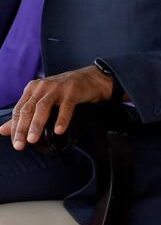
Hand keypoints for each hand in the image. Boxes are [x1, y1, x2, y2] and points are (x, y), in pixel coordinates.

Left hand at [0, 65, 114, 149]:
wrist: (89, 79)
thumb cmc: (63, 92)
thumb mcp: (41, 100)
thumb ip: (23, 115)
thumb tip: (2, 130)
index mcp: (32, 89)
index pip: (18, 110)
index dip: (15, 127)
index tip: (15, 143)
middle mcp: (42, 87)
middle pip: (28, 109)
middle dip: (22, 128)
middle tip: (19, 145)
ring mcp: (57, 88)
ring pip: (43, 107)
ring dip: (37, 124)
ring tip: (33, 139)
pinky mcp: (72, 91)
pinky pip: (65, 107)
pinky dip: (61, 119)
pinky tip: (58, 130)